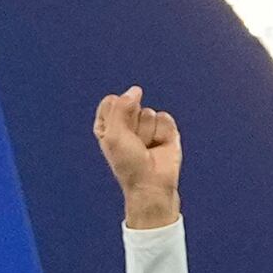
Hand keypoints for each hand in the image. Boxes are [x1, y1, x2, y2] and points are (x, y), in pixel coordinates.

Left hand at [94, 85, 180, 226]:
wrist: (152, 183)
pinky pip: (165, 117)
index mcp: (107, 125)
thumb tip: (135, 90)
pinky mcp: (166, 130)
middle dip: (133, 123)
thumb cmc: (128, 163)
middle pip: (131, 104)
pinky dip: (163, 132)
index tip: (117, 134)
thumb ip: (121, 107)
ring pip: (148, 112)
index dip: (116, 115)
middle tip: (133, 143)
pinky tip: (160, 146)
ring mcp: (147, 126)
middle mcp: (127, 124)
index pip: (111, 102)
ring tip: (147, 148)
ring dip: (148, 131)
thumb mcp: (114, 134)